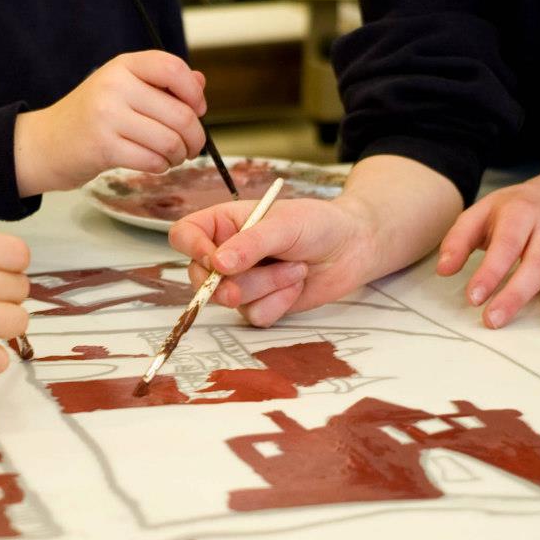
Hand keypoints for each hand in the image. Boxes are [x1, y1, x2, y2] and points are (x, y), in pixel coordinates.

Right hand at [13, 51, 206, 193]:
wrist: (46, 143)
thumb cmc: (90, 116)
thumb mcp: (123, 89)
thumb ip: (161, 84)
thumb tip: (200, 83)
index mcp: (123, 65)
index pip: (172, 68)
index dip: (194, 92)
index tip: (198, 109)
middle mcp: (115, 85)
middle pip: (180, 112)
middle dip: (195, 136)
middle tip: (191, 145)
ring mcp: (107, 116)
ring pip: (170, 140)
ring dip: (180, 155)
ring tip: (173, 157)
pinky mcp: (103, 147)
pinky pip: (152, 160)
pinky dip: (161, 166)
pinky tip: (155, 164)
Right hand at [168, 196, 388, 325]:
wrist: (354, 247)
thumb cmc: (318, 224)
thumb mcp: (284, 224)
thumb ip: (250, 244)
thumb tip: (217, 263)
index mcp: (224, 223)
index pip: (185, 235)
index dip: (192, 249)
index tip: (214, 259)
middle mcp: (228, 253)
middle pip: (200, 277)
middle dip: (225, 284)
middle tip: (239, 289)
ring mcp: (244, 281)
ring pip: (231, 300)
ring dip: (267, 288)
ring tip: (296, 268)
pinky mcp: (262, 304)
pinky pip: (255, 316)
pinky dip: (279, 303)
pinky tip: (297, 285)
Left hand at [436, 169, 539, 331]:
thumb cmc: (512, 211)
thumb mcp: (481, 212)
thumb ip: (459, 239)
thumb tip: (443, 269)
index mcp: (522, 215)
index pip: (505, 245)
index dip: (490, 271)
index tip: (472, 297)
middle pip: (536, 264)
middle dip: (516, 294)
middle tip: (493, 321)